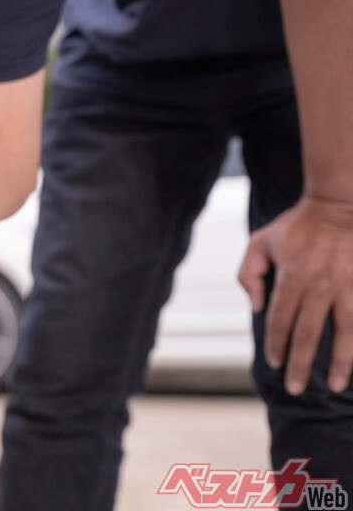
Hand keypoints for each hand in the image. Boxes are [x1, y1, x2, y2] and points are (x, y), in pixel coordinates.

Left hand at [239, 195, 352, 394]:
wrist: (339, 204)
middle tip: (295, 388)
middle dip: (300, 364)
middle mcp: (319, 284)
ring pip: (344, 333)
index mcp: (291, 276)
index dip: (275, 344)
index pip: (279, 320)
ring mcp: (348, 285)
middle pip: (307, 333)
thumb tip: (256, 309)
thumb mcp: (259, 242)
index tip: (274, 363)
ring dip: (338, 362)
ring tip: (333, 385)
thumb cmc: (296, 226)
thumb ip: (249, 275)